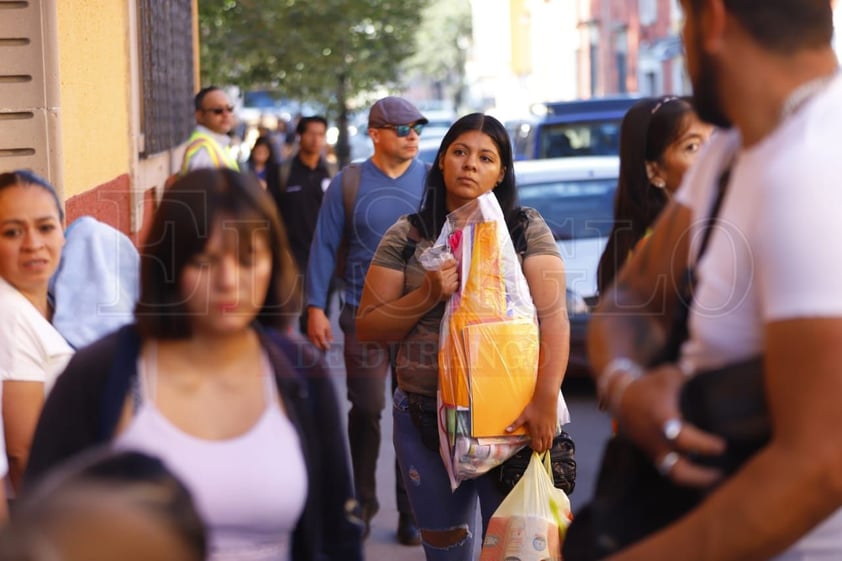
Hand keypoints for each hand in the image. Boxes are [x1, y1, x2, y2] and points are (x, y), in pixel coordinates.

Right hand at [307, 307, 332, 350]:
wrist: (315, 314)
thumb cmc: (322, 319)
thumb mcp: (328, 327)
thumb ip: (329, 335)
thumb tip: (331, 341)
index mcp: (320, 334)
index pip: (323, 343)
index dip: (326, 347)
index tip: (328, 348)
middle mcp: (314, 335)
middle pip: (317, 345)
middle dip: (321, 347)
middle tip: (324, 349)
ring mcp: (310, 334)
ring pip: (313, 343)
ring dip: (317, 345)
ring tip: (320, 346)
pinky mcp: (308, 332)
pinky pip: (310, 339)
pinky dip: (313, 342)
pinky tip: (315, 342)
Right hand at [421, 258, 458, 302]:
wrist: (426, 296)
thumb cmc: (428, 283)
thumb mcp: (430, 271)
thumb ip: (440, 266)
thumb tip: (453, 261)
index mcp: (435, 272)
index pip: (448, 264)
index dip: (453, 262)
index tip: (455, 262)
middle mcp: (441, 278)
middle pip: (453, 269)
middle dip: (453, 269)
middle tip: (451, 270)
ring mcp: (446, 285)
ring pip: (456, 276)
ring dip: (454, 276)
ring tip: (449, 277)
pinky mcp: (449, 291)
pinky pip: (456, 284)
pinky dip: (454, 282)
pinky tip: (449, 283)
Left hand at [506, 392, 557, 452]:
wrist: (546, 400)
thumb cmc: (534, 407)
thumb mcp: (523, 416)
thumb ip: (515, 425)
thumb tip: (507, 430)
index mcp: (536, 432)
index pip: (537, 447)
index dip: (533, 448)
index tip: (530, 444)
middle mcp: (544, 433)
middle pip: (544, 447)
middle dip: (539, 448)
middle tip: (535, 443)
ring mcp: (550, 430)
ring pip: (550, 444)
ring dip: (545, 444)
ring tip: (540, 440)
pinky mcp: (554, 426)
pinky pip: (554, 437)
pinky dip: (550, 438)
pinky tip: (545, 433)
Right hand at [615, 363, 726, 487]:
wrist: (619, 394)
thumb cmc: (649, 384)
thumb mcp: (669, 375)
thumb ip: (689, 374)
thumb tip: (707, 370)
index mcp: (662, 420)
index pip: (685, 440)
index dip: (705, 446)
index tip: (722, 446)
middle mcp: (656, 439)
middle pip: (677, 469)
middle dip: (699, 476)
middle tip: (719, 474)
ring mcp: (651, 447)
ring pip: (672, 472)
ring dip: (692, 478)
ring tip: (712, 476)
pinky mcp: (649, 450)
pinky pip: (667, 466)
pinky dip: (683, 469)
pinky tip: (699, 469)